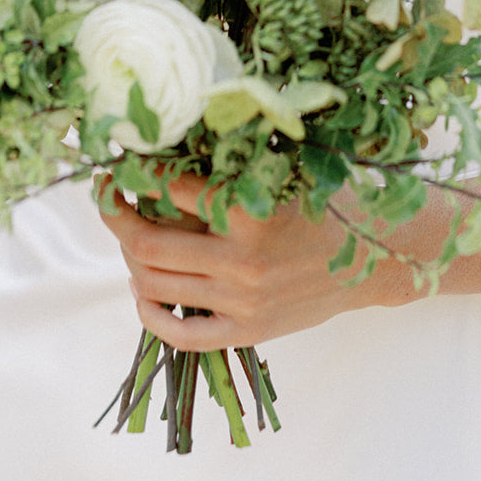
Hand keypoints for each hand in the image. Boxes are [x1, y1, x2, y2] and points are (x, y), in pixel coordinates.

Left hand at [98, 172, 377, 350]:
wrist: (372, 256)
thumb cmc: (324, 202)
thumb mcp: (282, 172)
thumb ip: (233, 166)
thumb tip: (169, 146)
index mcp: (251, 210)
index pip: (172, 189)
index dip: (139, 173)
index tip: (122, 163)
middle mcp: (243, 260)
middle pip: (149, 244)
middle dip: (117, 217)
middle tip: (109, 198)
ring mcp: (243, 302)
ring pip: (156, 286)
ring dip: (130, 260)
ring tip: (130, 241)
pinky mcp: (247, 331)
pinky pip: (181, 334)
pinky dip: (149, 314)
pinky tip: (142, 293)